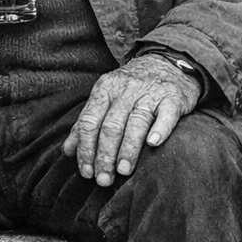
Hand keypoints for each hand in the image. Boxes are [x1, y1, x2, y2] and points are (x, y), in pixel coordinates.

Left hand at [65, 54, 203, 185]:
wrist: (167, 61)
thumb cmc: (132, 87)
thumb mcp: (106, 97)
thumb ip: (87, 122)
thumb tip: (68, 151)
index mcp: (105, 89)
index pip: (90, 121)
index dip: (86, 149)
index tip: (86, 172)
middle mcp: (126, 89)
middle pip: (111, 125)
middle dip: (105, 155)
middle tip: (104, 179)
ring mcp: (151, 92)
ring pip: (136, 122)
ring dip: (128, 148)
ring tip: (123, 170)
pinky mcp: (173, 97)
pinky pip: (166, 114)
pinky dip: (160, 129)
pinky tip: (153, 143)